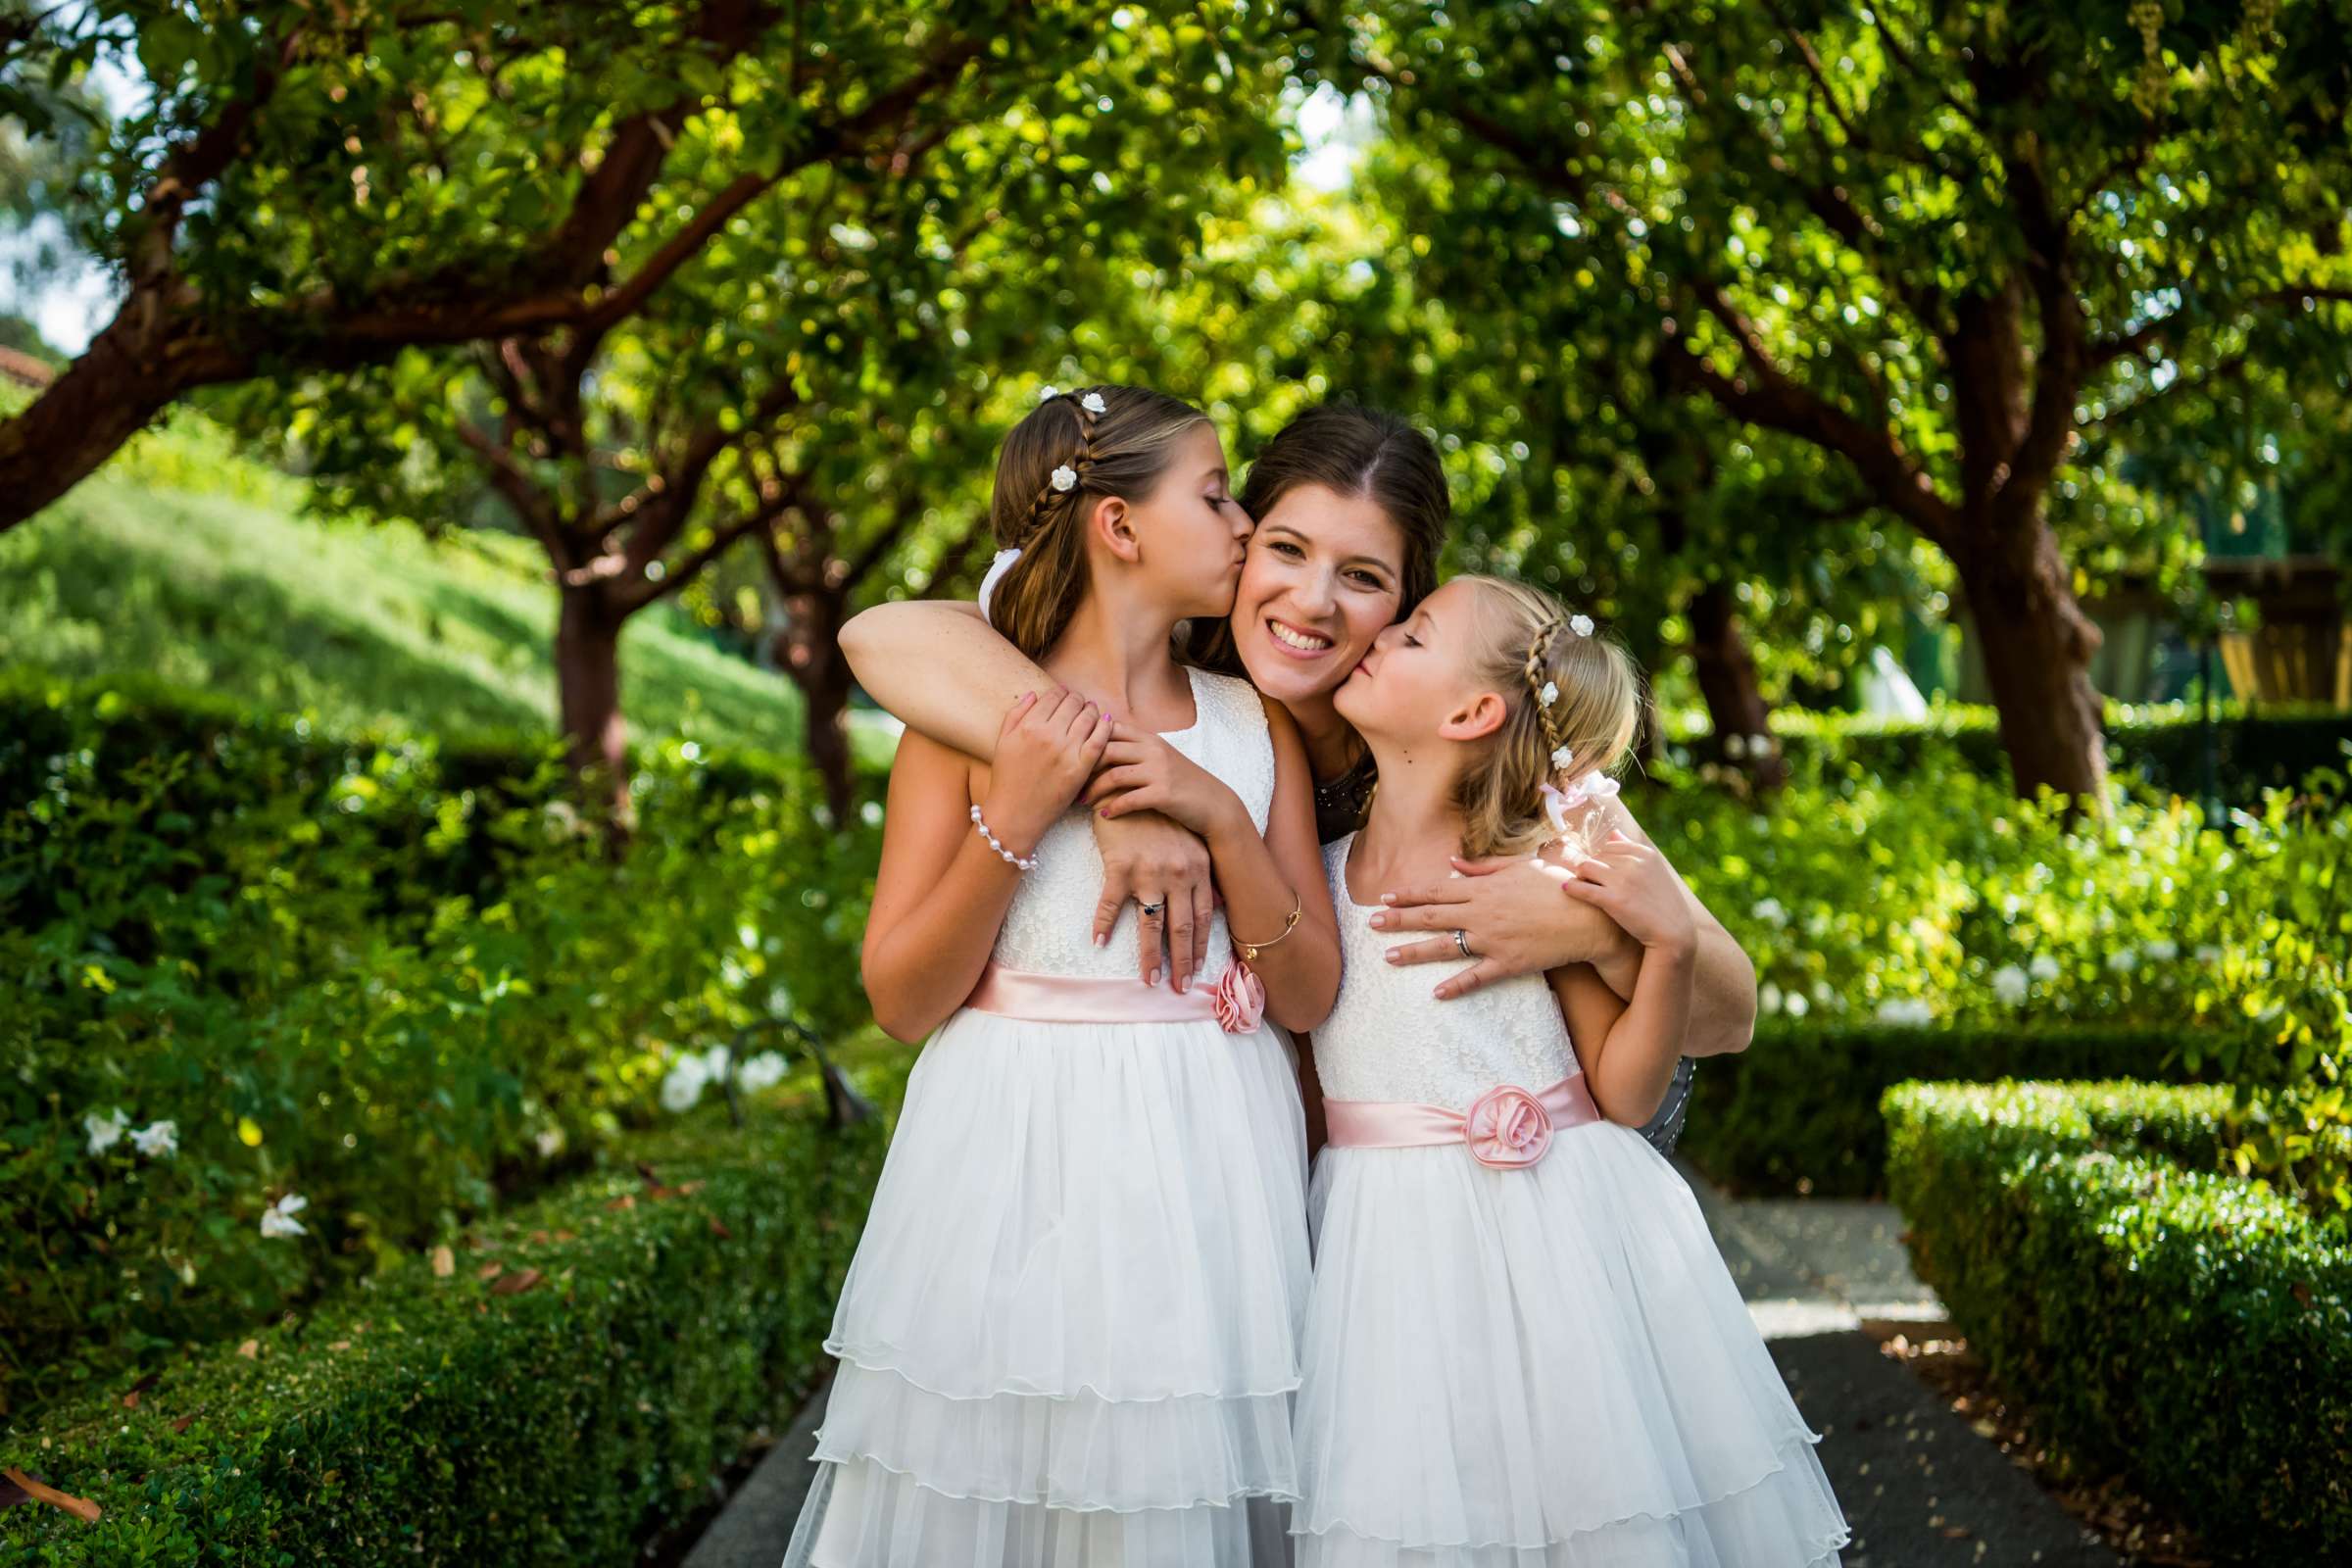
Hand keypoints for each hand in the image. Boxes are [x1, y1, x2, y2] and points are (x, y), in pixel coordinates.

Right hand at [981, 688, 1111, 854]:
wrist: (1015, 814)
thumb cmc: (1007, 779)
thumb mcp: (1002, 742)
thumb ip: (1016, 714)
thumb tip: (1033, 694)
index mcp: (1028, 726)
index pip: (1053, 696)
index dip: (1062, 692)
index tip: (1064, 695)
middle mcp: (1048, 735)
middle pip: (1073, 703)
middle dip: (1077, 699)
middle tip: (1079, 703)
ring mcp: (1067, 752)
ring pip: (1089, 717)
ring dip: (1092, 710)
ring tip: (1092, 712)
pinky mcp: (1081, 768)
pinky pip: (1100, 739)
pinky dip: (1106, 726)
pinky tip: (1106, 722)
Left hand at [1079, 723, 1242, 838]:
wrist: (1215, 804)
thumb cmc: (1184, 783)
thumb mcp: (1161, 758)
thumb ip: (1136, 750)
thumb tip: (1102, 747)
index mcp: (1150, 739)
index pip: (1110, 730)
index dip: (1088, 742)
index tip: (1072, 757)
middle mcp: (1153, 750)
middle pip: (1106, 750)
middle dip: (1084, 766)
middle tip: (1071, 781)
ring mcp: (1159, 771)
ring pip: (1114, 775)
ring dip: (1093, 790)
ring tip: (1082, 801)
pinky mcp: (1164, 794)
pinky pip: (1129, 799)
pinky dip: (1113, 807)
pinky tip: (1104, 814)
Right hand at [1090, 810, 1214, 989]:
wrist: (1130, 782)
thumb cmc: (1160, 813)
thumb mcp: (1189, 839)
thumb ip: (1202, 871)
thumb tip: (1218, 903)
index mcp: (1198, 868)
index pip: (1203, 916)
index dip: (1200, 945)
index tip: (1198, 967)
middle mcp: (1178, 873)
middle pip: (1182, 928)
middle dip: (1182, 962)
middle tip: (1180, 988)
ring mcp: (1149, 872)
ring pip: (1151, 925)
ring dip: (1151, 957)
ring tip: (1150, 980)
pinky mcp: (1120, 866)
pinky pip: (1111, 904)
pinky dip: (1104, 924)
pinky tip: (1099, 942)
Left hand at [1372, 853, 1640, 999]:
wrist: (1589, 916)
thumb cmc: (1557, 886)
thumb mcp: (1519, 867)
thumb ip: (1482, 867)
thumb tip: (1452, 863)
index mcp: (1483, 889)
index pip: (1436, 890)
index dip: (1409, 894)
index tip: (1385, 896)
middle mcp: (1482, 913)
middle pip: (1431, 917)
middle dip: (1398, 920)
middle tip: (1372, 924)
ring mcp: (1493, 940)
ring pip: (1445, 947)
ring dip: (1414, 952)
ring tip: (1388, 957)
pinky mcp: (1508, 962)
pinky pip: (1477, 977)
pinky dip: (1456, 986)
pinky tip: (1435, 993)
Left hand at [1562, 831, 1698, 956]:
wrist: (1673, 933)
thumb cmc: (1662, 902)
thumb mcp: (1653, 871)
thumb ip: (1632, 850)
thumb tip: (1613, 833)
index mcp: (1645, 853)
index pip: (1610, 845)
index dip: (1603, 858)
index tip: (1604, 872)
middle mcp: (1634, 863)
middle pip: (1597, 856)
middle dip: (1593, 868)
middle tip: (1593, 882)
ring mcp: (1623, 881)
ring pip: (1585, 867)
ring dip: (1581, 875)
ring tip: (1583, 885)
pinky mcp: (1613, 900)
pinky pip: (1582, 888)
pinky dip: (1571, 887)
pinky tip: (1567, 889)